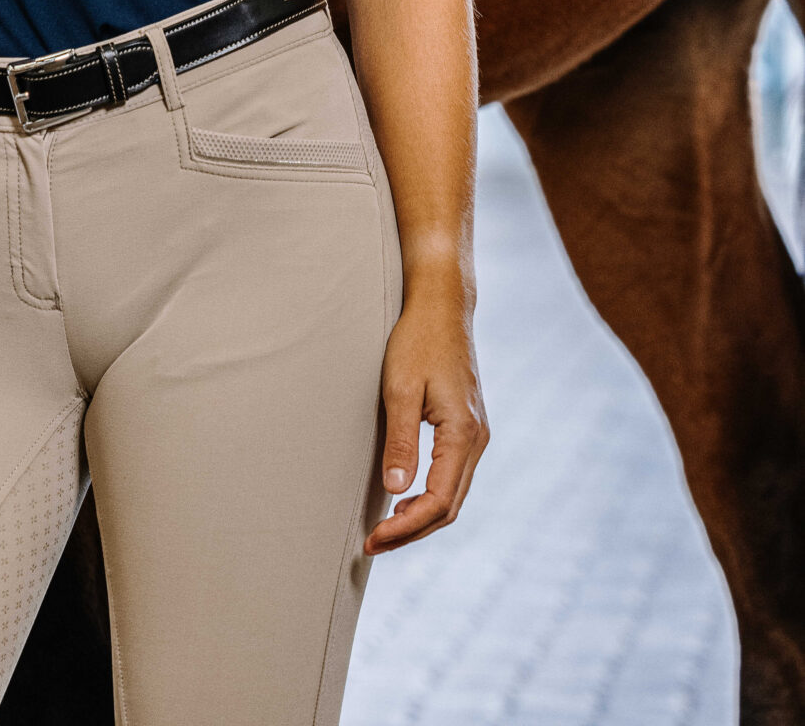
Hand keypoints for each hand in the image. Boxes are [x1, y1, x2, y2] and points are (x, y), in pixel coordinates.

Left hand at [364, 279, 487, 554]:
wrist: (442, 304)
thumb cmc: (418, 340)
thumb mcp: (400, 389)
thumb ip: (401, 442)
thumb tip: (395, 491)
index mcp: (463, 434)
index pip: (437, 501)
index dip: (405, 527)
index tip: (373, 539)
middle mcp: (477, 440)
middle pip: (448, 507)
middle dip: (411, 531)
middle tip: (372, 544)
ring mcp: (475, 434)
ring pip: (453, 494)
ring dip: (421, 517)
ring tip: (384, 530)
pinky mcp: (467, 427)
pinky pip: (452, 476)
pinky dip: (430, 496)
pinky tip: (404, 498)